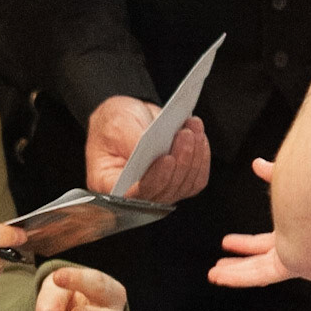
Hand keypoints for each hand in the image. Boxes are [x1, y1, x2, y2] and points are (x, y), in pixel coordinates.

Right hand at [85, 95, 209, 202]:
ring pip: (184, 186)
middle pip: (164, 191)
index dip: (154, 179)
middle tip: (186, 134)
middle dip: (180, 162)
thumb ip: (132, 140)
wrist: (128, 116)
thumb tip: (153, 153)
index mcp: (109, 183)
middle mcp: (134, 193)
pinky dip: (201, 159)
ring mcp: (158, 189)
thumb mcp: (116, 123)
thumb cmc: (113, 121)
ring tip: (193, 128)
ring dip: (194, 157)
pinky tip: (199, 138)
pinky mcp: (176, 182)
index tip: (168, 159)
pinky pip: (195, 180)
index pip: (134, 194)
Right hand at [208, 158, 296, 287]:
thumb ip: (274, 175)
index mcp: (299, 229)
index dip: (246, 243)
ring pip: (259, 271)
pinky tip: (222, 277)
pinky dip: (238, 277)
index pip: (267, 241)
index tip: (228, 243)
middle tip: (221, 264)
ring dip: (234, 273)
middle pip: (262, 258)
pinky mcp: (291, 265)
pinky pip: (260, 275)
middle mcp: (298, 247)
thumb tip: (257, 164)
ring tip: (214, 275)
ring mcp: (295, 258)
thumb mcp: (293, 182)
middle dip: (240, 262)